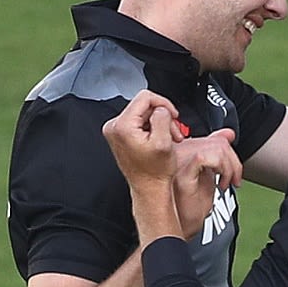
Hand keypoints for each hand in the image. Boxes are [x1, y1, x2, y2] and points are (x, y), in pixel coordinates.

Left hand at [103, 90, 187, 240]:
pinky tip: (159, 140)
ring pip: (143, 113)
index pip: (145, 97)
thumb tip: (162, 108)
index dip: (163, 103)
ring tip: (167, 138)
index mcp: (122, 126)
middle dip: (162, 116)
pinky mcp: (120, 136)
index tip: (172, 116)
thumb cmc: (155, 173)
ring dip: (158, 123)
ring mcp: (116, 132)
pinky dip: (152, 128)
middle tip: (172, 132)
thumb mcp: (164, 141)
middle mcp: (114, 127)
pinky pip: (139, 122)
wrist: (149, 189)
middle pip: (144, 105)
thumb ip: (163, 116)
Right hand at [172, 128, 241, 237]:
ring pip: (216, 147)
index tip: (233, 173)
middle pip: (216, 141)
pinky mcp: (181, 171)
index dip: (229, 153)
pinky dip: (222, 169)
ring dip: (230, 168)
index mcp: (180, 150)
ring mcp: (177, 160)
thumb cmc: (186, 210)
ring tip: (225, 185)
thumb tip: (228, 134)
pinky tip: (219, 184)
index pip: (213, 138)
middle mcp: (177, 151)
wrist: (178, 230)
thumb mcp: (207, 176)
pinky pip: (207, 157)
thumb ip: (216, 153)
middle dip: (233, 162)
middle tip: (233, 181)